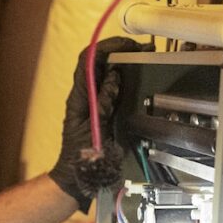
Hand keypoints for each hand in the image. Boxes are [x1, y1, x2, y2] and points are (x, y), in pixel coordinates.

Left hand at [50, 37, 149, 209]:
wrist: (77, 177)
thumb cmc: (83, 159)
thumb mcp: (95, 131)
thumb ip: (103, 104)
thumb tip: (113, 76)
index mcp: (79, 98)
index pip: (87, 60)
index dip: (107, 46)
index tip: (130, 44)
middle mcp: (84, 95)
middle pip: (97, 61)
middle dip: (119, 48)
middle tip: (144, 49)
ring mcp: (91, 101)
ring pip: (104, 71)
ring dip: (124, 60)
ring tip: (146, 57)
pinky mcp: (100, 108)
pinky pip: (111, 86)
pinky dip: (125, 77)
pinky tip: (139, 77)